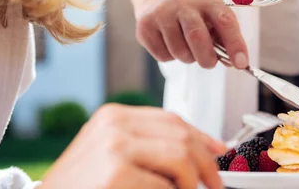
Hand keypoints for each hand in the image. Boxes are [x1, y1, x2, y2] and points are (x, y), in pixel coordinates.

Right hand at [40, 104, 225, 188]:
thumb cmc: (79, 187)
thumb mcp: (111, 156)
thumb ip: (149, 147)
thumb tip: (198, 151)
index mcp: (114, 116)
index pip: (172, 119)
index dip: (201, 137)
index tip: (218, 151)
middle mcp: (114, 124)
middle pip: (181, 135)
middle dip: (206, 162)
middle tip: (215, 183)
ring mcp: (114, 147)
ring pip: (180, 158)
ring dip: (193, 183)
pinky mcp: (115, 173)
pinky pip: (163, 187)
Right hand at [135, 0, 248, 68]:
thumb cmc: (194, 13)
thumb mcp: (213, 15)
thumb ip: (225, 38)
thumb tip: (235, 62)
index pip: (224, 21)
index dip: (235, 44)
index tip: (241, 63)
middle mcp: (183, 3)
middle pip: (197, 37)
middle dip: (207, 58)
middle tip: (209, 63)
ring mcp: (162, 13)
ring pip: (179, 51)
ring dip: (188, 58)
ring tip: (187, 47)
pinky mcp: (145, 26)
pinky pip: (163, 56)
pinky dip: (170, 57)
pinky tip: (170, 43)